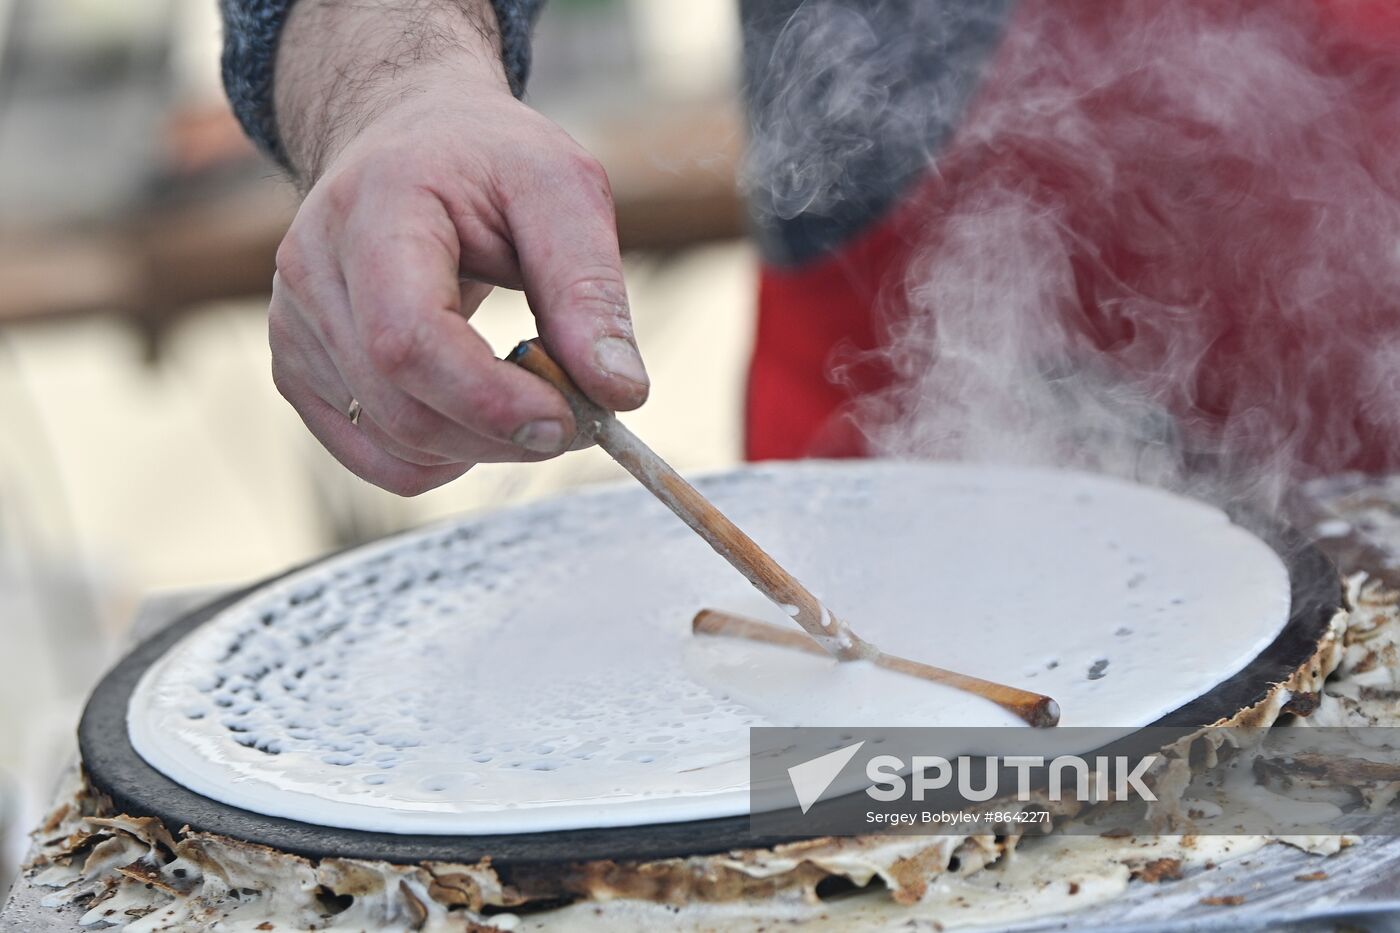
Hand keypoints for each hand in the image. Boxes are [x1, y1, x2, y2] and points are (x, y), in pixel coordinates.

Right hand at [266, 0, 647, 494]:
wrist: (407, 139)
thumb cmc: (489, 161)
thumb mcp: (561, 190)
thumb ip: (591, 289)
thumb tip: (620, 393)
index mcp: (372, 210)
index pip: (410, 339)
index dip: (492, 400)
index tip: (573, 418)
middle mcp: (312, 271)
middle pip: (401, 406)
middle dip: (504, 433)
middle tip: (577, 417)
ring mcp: (293, 326)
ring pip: (392, 444)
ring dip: (483, 449)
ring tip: (533, 397)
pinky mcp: (298, 370)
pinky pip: (375, 457)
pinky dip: (443, 458)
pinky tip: (480, 415)